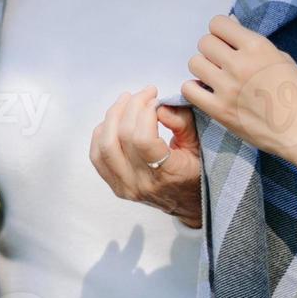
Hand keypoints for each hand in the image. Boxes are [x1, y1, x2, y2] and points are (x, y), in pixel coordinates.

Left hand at [89, 86, 203, 228]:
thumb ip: (183, 123)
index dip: (145, 112)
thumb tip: (159, 107)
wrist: (188, 204)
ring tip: (126, 100)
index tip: (156, 99)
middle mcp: (142, 183)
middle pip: (121, 137)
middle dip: (131, 107)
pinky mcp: (116, 186)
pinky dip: (101, 133)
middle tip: (144, 93)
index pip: (143, 140)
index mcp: (168, 174)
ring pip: (104, 145)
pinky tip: (113, 120)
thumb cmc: (197, 171)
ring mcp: (125, 187)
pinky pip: (97, 157)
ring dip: (112, 116)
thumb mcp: (199, 145)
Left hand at [182, 15, 296, 162]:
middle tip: (221, 61)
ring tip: (215, 77)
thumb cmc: (296, 93)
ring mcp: (228, 88)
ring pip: (194, 63)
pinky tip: (206, 92)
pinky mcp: (219, 110)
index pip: (218, 23)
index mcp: (257, 47)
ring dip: (202, 68)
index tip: (226, 42)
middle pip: (204, 42)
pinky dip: (194, 89)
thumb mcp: (281, 58)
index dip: (220, 32)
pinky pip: (189, 90)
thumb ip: (252, 43)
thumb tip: (230, 24)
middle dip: (211, 49)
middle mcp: (240, 64)